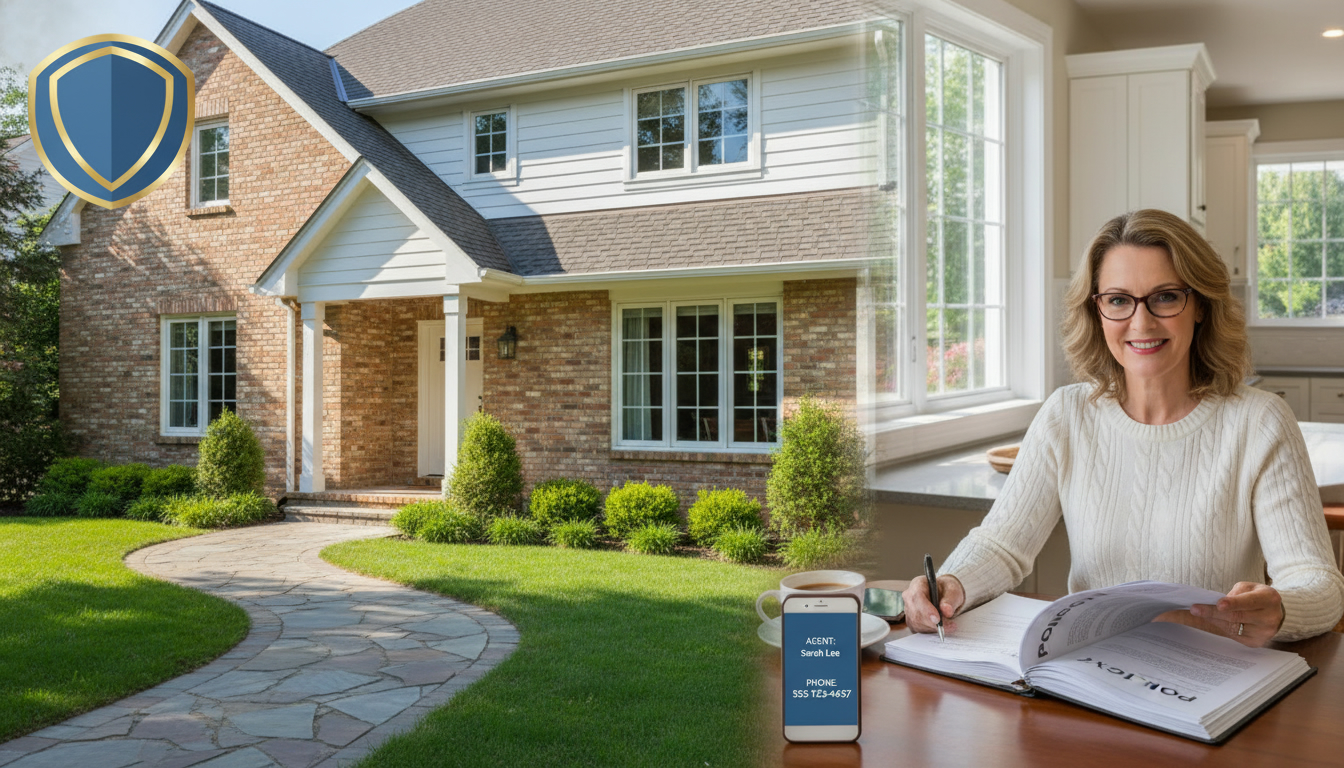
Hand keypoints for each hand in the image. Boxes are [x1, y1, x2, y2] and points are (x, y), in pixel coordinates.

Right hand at [902, 574, 964, 634]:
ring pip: (916, 623)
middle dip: (932, 622)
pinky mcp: (911, 620)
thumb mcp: (953, 591)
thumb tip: (947, 611)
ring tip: (949, 625)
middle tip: (949, 626)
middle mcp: (909, 596)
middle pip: (915, 612)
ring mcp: (908, 609)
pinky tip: (940, 627)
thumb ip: (950, 600)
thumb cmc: (947, 591)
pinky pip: (918, 629)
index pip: (917, 596)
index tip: (938, 619)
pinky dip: (931, 631)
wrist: (945, 596)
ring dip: (933, 627)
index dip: (926, 609)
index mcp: (918, 584)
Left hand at [1155, 582, 1284, 647]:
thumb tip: (1216, 603)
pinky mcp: (1256, 642)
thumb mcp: (1250, 588)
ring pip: (1232, 627)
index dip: (1233, 603)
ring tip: (1197, 612)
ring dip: (1212, 619)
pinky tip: (1211, 620)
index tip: (1218, 604)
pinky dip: (1220, 626)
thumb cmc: (1257, 597)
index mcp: (1269, 599)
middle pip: (1237, 616)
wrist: (1275, 614)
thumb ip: (1236, 593)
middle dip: (1213, 612)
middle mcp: (1269, 618)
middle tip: (1194, 609)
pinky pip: (1233, 635)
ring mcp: (1263, 633)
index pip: (1249, 602)